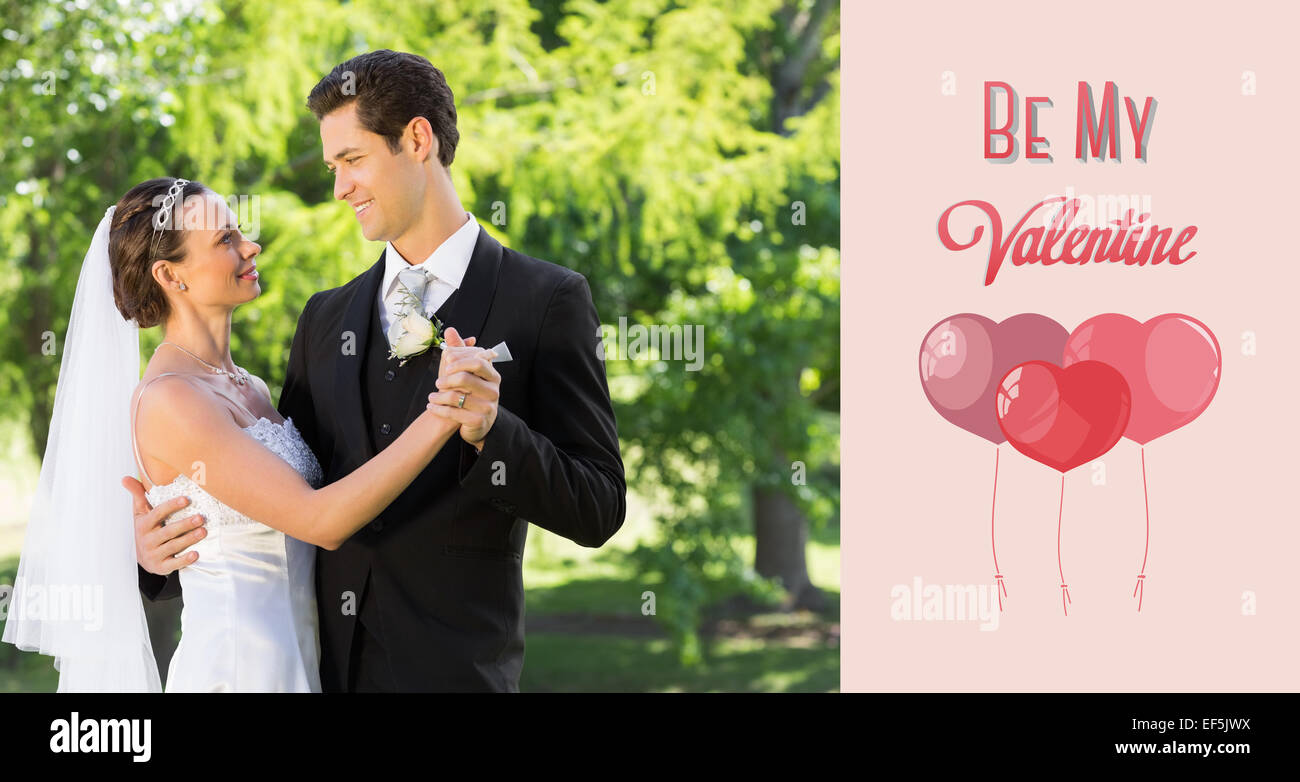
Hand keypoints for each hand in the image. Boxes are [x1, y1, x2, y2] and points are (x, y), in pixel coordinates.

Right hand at [123, 476, 205, 574]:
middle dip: (184, 524)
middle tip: (200, 517)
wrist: (142, 557)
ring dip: (188, 539)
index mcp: (144, 525)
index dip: (171, 506)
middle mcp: (148, 540)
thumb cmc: (146, 530)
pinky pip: (174, 564)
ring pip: (173, 546)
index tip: (186, 499)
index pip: (157, 514)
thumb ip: (138, 495)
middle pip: (168, 531)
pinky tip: (196, 554)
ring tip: (203, 531)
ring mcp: (154, 554)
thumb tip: (125, 478)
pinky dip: (184, 560)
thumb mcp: (140, 513)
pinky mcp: (161, 566)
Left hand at [427, 326, 499, 450]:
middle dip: (447, 379)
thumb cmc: (472, 394)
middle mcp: (493, 390)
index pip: (477, 360)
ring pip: (456, 396)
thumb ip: (460, 350)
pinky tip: (432, 407)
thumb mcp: (467, 372)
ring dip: (438, 396)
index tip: (446, 362)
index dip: (458, 359)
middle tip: (438, 382)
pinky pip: (453, 413)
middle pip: (465, 377)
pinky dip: (438, 409)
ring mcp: (487, 406)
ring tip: (431, 397)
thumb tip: (450, 330)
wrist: (479, 423)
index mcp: (492, 375)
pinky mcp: (478, 421)